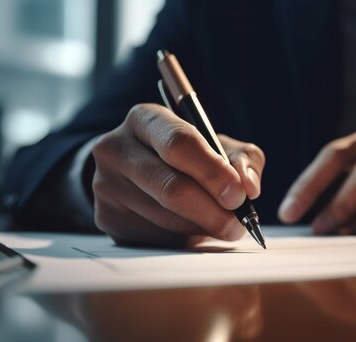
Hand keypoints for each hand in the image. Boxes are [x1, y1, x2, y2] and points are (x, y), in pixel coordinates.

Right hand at [92, 103, 264, 246]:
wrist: (132, 172)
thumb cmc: (184, 155)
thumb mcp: (216, 144)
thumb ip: (241, 159)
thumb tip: (249, 187)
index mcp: (145, 119)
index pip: (178, 143)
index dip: (212, 171)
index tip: (239, 195)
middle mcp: (116, 148)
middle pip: (170, 186)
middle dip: (212, 210)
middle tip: (238, 224)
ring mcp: (106, 185)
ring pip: (165, 217)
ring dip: (202, 227)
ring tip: (220, 226)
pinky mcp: (107, 217)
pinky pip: (155, 236)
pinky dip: (183, 238)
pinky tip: (191, 228)